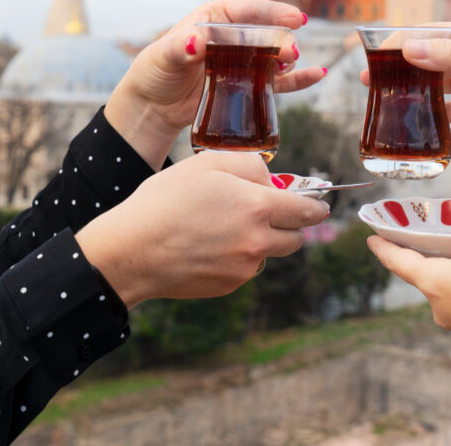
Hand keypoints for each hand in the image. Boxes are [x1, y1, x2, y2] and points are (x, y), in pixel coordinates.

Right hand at [75, 152, 328, 307]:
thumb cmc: (165, 201)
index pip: (308, 211)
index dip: (316, 206)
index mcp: (258, 208)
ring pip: (269, 254)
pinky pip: (246, 269)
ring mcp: (244, 268)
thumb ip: (250, 165)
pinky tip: (209, 246)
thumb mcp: (207, 164)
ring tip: (227, 227)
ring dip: (261, 241)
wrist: (131, 251)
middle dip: (289, 224)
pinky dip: (238, 258)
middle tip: (267, 212)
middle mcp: (257, 242)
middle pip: (296, 238)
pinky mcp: (228, 285)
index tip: (318, 204)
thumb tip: (271, 181)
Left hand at [106, 0, 324, 168]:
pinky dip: (297, 79)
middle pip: (266, 34)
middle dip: (283, 40)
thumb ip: (179, 48)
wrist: (155, 105)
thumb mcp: (164, 56)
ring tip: (293, 64)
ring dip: (288, 59)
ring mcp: (243, 62)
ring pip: (274, 56)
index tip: (296, 17)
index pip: (249, 11)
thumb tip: (194, 42)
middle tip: (291, 52)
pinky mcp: (248, 85)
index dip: (274, 12)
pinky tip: (316, 74)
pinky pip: (278, 82)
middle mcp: (233, 37)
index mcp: (215, 19)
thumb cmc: (156, 72)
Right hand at [360, 23, 450, 172]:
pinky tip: (410, 115)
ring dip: (412, 87)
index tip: (379, 48)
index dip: (407, 38)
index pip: (437, 33)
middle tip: (371, 75)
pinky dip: (429, 112)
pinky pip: (447, 110)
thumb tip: (409, 48)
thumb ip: (450, 57)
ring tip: (383, 93)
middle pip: (432, 58)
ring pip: (436, 84)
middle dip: (403, 64)